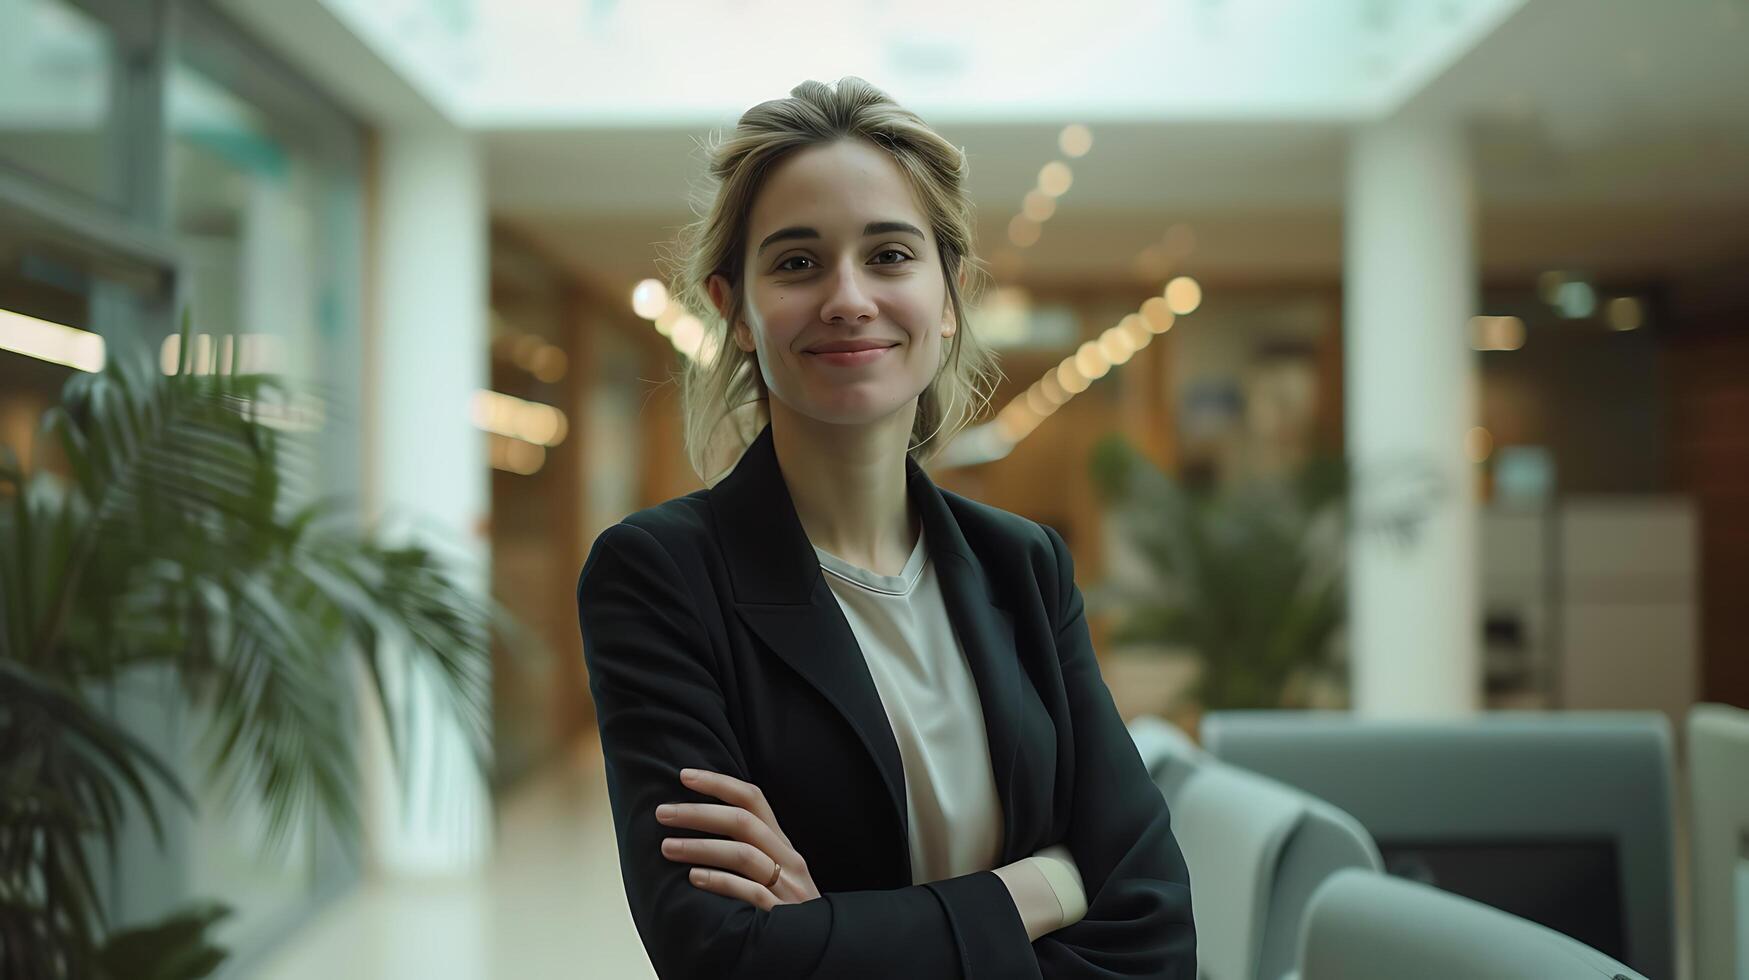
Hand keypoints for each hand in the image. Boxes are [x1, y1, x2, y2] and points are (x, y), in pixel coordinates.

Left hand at [656, 768, 820, 910]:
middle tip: (662, 813)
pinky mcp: (781, 915)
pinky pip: (749, 892)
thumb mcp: (774, 872)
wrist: (814, 950)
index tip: (685, 775)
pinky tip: (693, 878)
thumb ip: (748, 848)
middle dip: (699, 813)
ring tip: (668, 847)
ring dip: (701, 846)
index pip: (753, 800)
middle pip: (743, 822)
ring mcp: (787, 887)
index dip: (719, 783)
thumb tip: (698, 824)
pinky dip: (720, 881)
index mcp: (782, 845)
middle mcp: (788, 860)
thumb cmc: (784, 908)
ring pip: (744, 854)